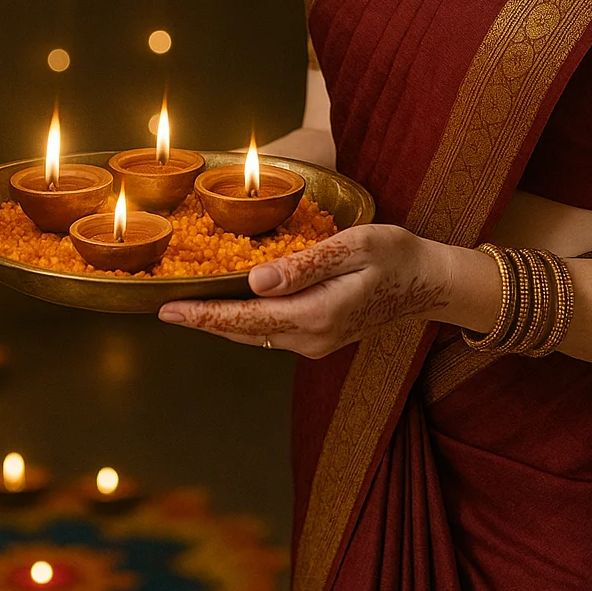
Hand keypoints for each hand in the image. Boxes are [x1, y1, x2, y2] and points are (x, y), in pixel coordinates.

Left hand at [156, 224, 450, 356]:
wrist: (428, 282)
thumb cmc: (396, 255)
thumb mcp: (354, 247)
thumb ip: (305, 265)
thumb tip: (255, 281)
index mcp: (317, 314)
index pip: (247, 317)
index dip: (204, 314)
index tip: (168, 310)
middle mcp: (311, 337)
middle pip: (243, 331)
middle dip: (202, 320)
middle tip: (163, 307)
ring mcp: (315, 342)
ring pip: (254, 335)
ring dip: (220, 321)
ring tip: (186, 306)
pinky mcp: (319, 337)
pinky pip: (270, 332)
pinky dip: (243, 320)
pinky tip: (229, 305)